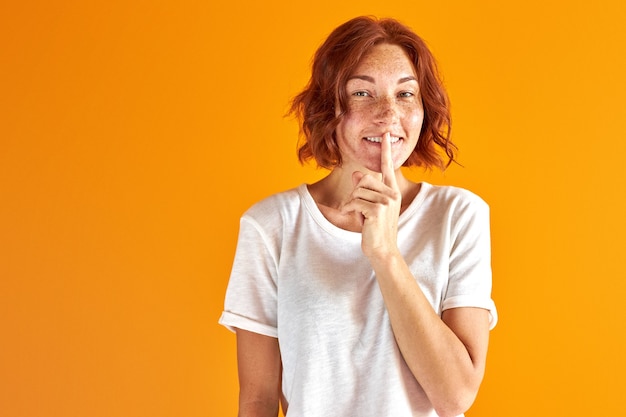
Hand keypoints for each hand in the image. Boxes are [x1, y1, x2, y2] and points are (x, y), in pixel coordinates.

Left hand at [342, 133, 401, 258]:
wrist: (382, 250)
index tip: (385, 134)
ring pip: (357, 191)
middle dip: (355, 192)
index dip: (386, 150)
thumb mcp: (368, 206)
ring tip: (358, 216)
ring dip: (351, 203)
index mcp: (392, 191)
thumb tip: (355, 174)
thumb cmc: (374, 229)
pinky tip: (354, 219)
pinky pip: (355, 201)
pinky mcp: (378, 210)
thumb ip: (363, 190)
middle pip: (364, 179)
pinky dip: (349, 209)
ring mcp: (386, 201)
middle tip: (357, 208)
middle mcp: (392, 193)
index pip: (388, 166)